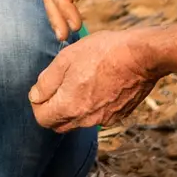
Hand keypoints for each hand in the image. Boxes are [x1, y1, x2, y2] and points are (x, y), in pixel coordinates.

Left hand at [29, 28, 173, 133]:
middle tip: (60, 86)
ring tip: (83, 81)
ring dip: (74, 107)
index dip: (38, 103)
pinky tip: (100, 84)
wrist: (141, 56)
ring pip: (79, 120)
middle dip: (53, 109)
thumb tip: (35, 96)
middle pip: (59, 124)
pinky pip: (98, 116)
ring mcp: (104, 119)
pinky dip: (93, 105)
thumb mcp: (67, 58)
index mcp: (69, 106)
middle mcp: (85, 119)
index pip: (42, 119)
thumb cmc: (103, 52)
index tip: (44, 89)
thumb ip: (47, 81)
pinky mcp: (119, 115)